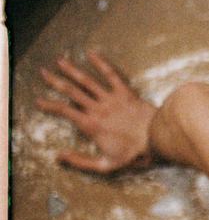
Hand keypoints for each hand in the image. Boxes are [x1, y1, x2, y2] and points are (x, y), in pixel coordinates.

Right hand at [35, 51, 157, 173]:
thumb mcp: (106, 165)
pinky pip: (112, 75)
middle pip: (71, 91)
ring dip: (72, 70)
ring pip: (87, 81)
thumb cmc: (134, 154)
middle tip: (42, 72)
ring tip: (60, 60)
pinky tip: (92, 54)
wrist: (159, 140)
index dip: (49, 105)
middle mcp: (97, 109)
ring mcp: (112, 99)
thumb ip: (81, 161)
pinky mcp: (126, 93)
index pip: (64, 111)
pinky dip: (101, 63)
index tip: (38, 100)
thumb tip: (58, 157)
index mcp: (90, 125)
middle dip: (55, 81)